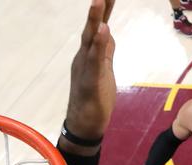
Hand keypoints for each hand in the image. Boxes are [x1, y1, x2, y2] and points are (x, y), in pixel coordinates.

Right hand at [64, 0, 115, 140]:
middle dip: (98, 8)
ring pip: (90, 40)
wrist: (84, 125)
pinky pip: (94, 60)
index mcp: (88, 55)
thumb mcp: (104, 71)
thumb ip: (105, 52)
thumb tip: (108, 33)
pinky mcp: (90, 80)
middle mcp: (84, 57)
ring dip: (94, 20)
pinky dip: (99, 45)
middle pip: (92, 28)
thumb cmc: (95, 99)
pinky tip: (103, 30)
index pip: (98, 28)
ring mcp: (85, 68)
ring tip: (99, 0)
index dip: (103, 10)